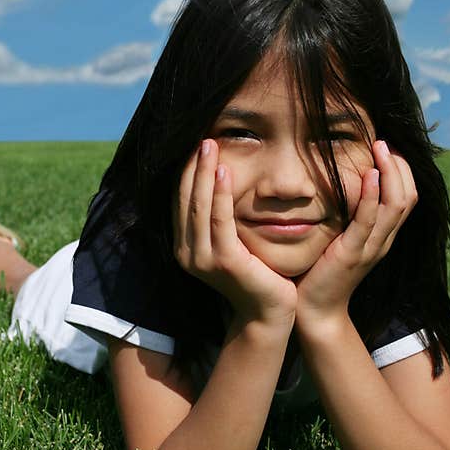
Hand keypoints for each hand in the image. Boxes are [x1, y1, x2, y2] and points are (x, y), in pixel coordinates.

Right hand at [173, 139, 296, 326]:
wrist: (269, 312)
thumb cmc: (255, 274)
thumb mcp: (231, 244)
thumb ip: (219, 221)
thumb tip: (218, 183)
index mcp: (185, 248)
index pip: (180, 202)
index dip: (185, 173)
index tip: (195, 146)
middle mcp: (187, 253)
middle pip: (184, 199)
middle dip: (191, 166)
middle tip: (201, 137)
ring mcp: (203, 259)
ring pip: (198, 206)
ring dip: (202, 172)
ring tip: (209, 144)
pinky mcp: (224, 261)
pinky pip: (219, 219)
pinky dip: (219, 193)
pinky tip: (223, 170)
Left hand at [294, 140, 417, 327]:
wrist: (314, 311)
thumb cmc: (319, 273)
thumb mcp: (338, 239)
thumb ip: (345, 217)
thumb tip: (339, 186)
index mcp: (382, 237)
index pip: (406, 197)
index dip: (401, 171)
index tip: (385, 149)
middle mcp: (383, 241)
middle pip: (408, 197)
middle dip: (399, 166)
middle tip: (383, 142)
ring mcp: (371, 248)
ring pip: (396, 205)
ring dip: (390, 172)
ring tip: (380, 148)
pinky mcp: (353, 253)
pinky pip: (369, 220)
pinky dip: (372, 196)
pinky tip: (368, 175)